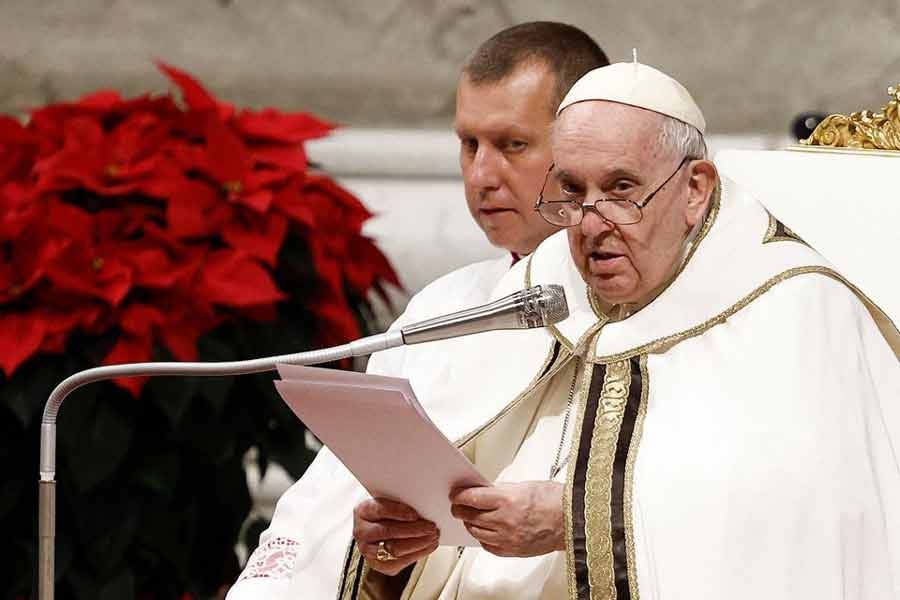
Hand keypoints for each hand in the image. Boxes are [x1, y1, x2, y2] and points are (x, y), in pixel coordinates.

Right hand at [353, 497, 439, 575]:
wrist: (376, 529)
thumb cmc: (386, 513)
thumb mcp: (389, 502)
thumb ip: (401, 502)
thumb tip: (423, 507)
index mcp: (363, 511)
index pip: (380, 510)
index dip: (399, 512)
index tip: (415, 514)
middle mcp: (362, 531)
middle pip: (389, 532)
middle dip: (414, 530)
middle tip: (431, 527)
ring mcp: (368, 550)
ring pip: (395, 549)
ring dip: (419, 544)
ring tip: (433, 537)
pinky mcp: (378, 565)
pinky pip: (400, 562)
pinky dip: (418, 554)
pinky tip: (428, 546)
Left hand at [450, 481, 564, 556]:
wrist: (573, 520)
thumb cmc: (554, 501)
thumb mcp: (524, 485)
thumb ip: (501, 489)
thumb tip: (483, 490)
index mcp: (507, 499)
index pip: (471, 498)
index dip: (459, 496)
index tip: (455, 494)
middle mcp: (505, 520)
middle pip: (470, 515)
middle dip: (460, 509)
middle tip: (458, 505)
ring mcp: (508, 537)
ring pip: (476, 532)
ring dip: (470, 523)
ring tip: (470, 517)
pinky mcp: (513, 551)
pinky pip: (489, 546)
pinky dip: (483, 538)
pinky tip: (485, 531)